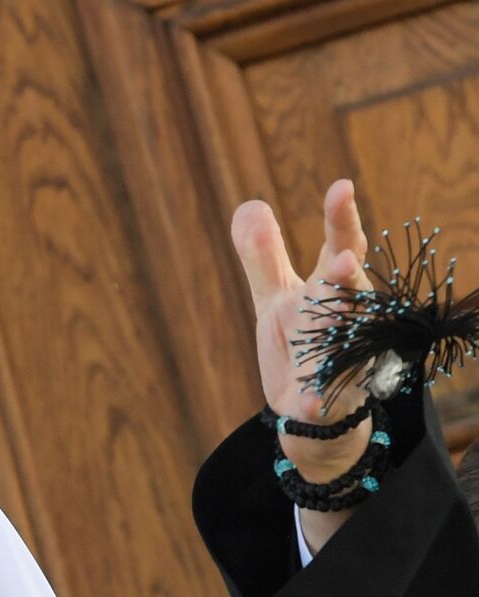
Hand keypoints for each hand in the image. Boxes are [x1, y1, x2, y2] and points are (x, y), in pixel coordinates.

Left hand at [232, 178, 374, 481]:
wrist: (306, 404)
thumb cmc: (297, 341)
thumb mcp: (274, 298)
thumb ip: (263, 257)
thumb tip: (248, 205)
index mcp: (328, 290)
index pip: (340, 248)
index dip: (341, 219)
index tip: (341, 187)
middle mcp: (345, 318)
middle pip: (353, 291)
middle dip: (347, 277)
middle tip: (340, 261)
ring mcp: (342, 357)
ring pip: (348, 340)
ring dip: (341, 327)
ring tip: (329, 312)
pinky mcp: (330, 397)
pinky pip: (323, 401)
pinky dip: (315, 401)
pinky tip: (306, 402)